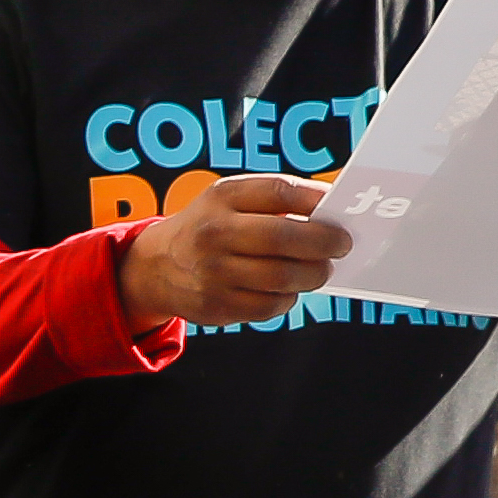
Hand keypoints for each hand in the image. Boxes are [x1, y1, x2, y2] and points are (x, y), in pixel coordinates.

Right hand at [117, 173, 353, 331]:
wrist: (155, 267)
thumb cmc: (209, 227)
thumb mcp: (229, 199)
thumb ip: (274, 200)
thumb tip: (331, 210)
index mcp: (222, 197)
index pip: (280, 192)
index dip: (317, 200)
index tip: (338, 207)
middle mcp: (215, 233)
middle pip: (284, 238)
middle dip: (325, 243)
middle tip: (341, 245)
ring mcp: (213, 272)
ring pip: (282, 277)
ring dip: (313, 274)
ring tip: (320, 269)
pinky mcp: (217, 305)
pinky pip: (269, 306)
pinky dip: (288, 298)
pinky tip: (288, 289)